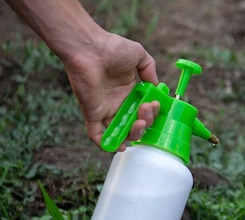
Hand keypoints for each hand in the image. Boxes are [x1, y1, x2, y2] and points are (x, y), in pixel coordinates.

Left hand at [62, 31, 159, 151]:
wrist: (89, 48)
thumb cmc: (112, 48)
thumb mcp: (139, 55)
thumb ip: (150, 70)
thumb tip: (156, 86)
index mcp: (130, 91)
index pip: (144, 110)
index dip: (153, 112)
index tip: (155, 103)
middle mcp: (118, 102)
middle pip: (136, 123)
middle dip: (146, 122)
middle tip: (146, 108)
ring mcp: (105, 109)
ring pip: (121, 132)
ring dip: (134, 134)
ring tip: (139, 122)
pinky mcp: (92, 114)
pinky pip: (98, 136)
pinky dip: (107, 145)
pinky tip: (120, 146)